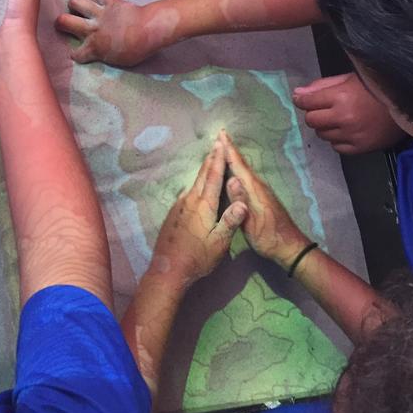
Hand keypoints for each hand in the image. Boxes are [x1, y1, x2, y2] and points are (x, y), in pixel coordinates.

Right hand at [55, 0, 157, 65]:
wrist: (149, 30)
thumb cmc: (138, 49)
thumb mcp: (120, 60)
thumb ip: (106, 55)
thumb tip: (101, 52)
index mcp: (94, 48)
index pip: (78, 54)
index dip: (76, 55)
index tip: (76, 54)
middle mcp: (92, 30)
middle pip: (66, 22)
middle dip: (60, 22)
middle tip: (61, 23)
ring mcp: (100, 14)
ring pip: (77, 3)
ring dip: (73, 3)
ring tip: (72, 4)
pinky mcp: (110, 1)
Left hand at [150, 139, 246, 286]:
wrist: (168, 269)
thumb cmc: (197, 257)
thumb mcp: (219, 243)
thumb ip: (230, 221)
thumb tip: (244, 203)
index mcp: (203, 205)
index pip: (213, 176)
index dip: (218, 159)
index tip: (222, 143)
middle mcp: (190, 200)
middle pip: (202, 175)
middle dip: (211, 158)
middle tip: (216, 143)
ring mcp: (179, 206)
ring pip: (194, 183)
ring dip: (203, 170)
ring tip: (209, 159)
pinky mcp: (173, 214)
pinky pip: (187, 192)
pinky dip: (196, 183)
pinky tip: (196, 186)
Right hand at [220, 131, 310, 270]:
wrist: (290, 246)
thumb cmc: (268, 237)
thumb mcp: (250, 223)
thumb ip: (240, 201)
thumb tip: (230, 179)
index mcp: (254, 189)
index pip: (239, 165)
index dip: (229, 149)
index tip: (221, 133)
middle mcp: (259, 186)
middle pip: (242, 164)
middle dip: (231, 149)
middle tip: (220, 136)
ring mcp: (262, 191)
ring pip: (245, 170)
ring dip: (235, 158)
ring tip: (224, 150)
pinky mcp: (263, 196)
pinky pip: (248, 177)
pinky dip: (239, 169)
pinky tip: (235, 172)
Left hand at [292, 73, 402, 154]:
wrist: (407, 103)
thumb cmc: (376, 87)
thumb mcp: (349, 78)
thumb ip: (322, 86)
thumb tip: (297, 94)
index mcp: (341, 97)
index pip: (308, 102)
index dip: (302, 100)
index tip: (301, 99)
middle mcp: (344, 118)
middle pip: (312, 121)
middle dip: (314, 114)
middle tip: (323, 109)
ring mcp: (352, 135)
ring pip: (322, 135)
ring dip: (326, 127)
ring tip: (339, 118)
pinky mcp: (361, 148)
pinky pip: (336, 147)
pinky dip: (338, 139)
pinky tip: (347, 130)